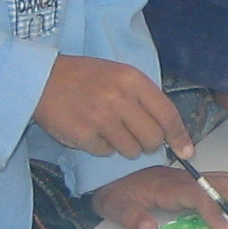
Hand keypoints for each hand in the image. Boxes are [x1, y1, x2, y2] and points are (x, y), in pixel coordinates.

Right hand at [35, 55, 191, 158]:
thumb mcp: (118, 75)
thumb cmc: (84, 77)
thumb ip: (144, 98)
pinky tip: (90, 130)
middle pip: (153, 138)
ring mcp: (101, 118)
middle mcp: (119, 99)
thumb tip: (170, 131)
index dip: (179, 135)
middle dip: (149, 144)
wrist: (41, 80)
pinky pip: (106, 153)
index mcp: (132, 80)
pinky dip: (101, 147)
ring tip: (108, 129)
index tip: (186, 150)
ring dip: (124, 146)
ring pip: (131, 150)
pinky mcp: (84, 136)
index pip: (167, 114)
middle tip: (136, 136)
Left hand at [88, 165, 227, 228]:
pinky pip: (224, 180)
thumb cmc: (117, 193)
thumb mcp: (114, 206)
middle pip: (220, 184)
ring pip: (227, 179)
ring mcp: (192, 177)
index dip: (215, 210)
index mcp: (169, 185)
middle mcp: (185, 178)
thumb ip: (130, 217)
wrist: (112, 176)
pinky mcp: (196, 180)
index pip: (199, 194)